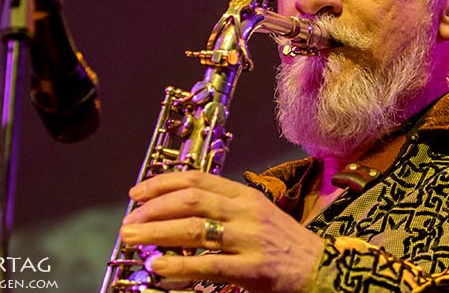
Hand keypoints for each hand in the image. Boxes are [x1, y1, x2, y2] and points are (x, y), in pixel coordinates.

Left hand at [120, 170, 323, 292]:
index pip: (197, 179)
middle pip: (190, 200)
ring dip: (157, 234)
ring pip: (194, 229)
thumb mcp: (255, 213)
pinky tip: (158, 266)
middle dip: (153, 209)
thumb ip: (221, 208)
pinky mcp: (252, 269)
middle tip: (129, 221)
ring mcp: (249, 239)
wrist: (320, 268)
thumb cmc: (282, 242)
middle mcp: (245, 211)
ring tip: (132, 240)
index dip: (161, 183)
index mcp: (244, 194)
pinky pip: (208, 265)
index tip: (136, 193)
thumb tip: (175, 211)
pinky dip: (179, 266)